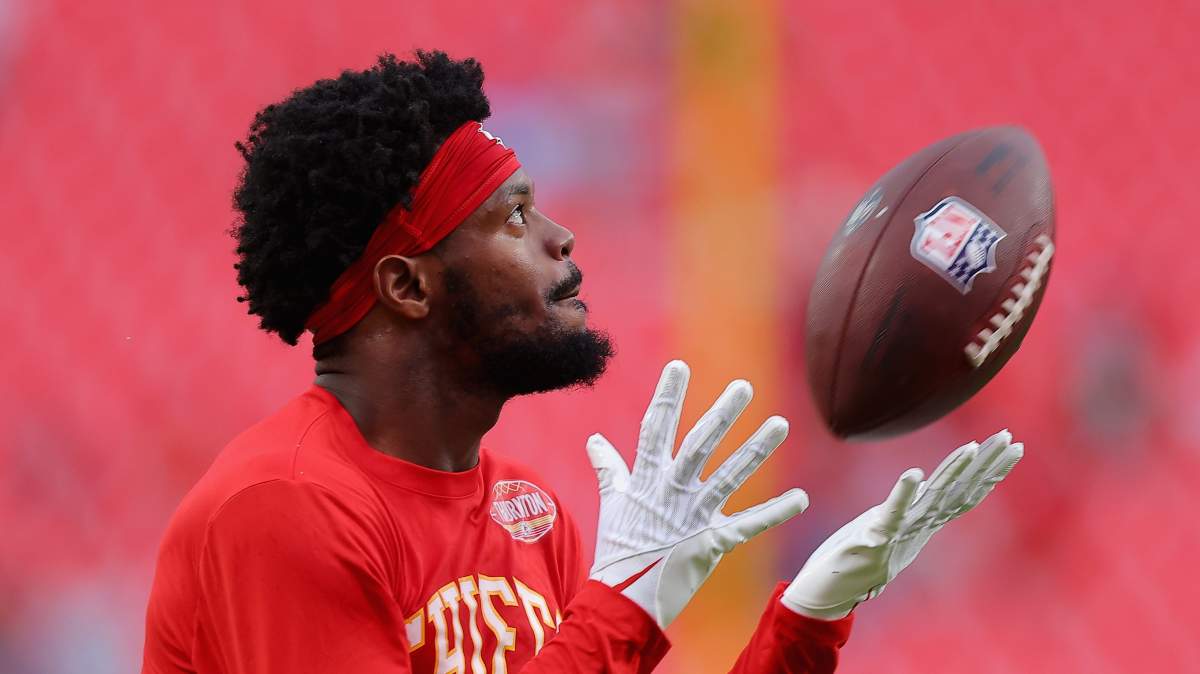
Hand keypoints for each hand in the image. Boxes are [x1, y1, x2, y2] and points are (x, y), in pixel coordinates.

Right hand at [587, 360, 808, 628]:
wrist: (624, 600)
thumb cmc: (618, 551)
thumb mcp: (612, 504)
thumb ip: (609, 469)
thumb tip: (594, 441)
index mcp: (646, 479)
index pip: (656, 428)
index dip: (668, 397)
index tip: (679, 367)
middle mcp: (672, 493)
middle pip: (700, 445)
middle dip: (722, 414)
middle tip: (744, 387)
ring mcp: (694, 517)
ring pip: (730, 477)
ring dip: (756, 450)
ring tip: (781, 424)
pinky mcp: (712, 543)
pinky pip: (748, 526)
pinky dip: (774, 513)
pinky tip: (800, 497)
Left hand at [781, 430, 1022, 619]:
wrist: (830, 594)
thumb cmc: (854, 558)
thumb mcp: (885, 526)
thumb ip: (906, 508)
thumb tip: (922, 485)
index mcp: (921, 523)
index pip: (963, 492)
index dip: (987, 470)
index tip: (1010, 446)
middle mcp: (917, 527)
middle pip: (959, 491)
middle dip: (986, 465)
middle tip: (1010, 438)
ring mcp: (899, 534)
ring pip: (933, 499)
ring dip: (953, 473)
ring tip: (973, 448)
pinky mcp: (874, 540)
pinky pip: (892, 514)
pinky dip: (903, 494)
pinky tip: (915, 475)